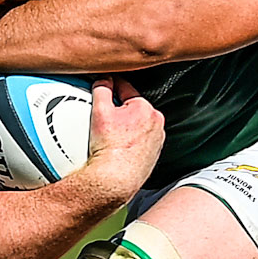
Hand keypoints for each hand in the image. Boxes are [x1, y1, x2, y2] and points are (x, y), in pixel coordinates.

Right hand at [83, 78, 163, 192]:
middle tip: (104, 117)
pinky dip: (131, 140)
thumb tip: (104, 79)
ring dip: (126, 125)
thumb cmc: (109, 147)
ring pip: (138, 124)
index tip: (103, 84)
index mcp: (145, 108)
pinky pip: (141, 140)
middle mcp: (156, 122)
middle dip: (120, 109)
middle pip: (132, 107)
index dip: (111, 85)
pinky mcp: (153, 154)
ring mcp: (157, 140)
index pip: (125, 88)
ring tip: (111, 134)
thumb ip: (102, 89)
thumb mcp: (100, 111)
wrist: (115, 179)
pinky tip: (119, 147)